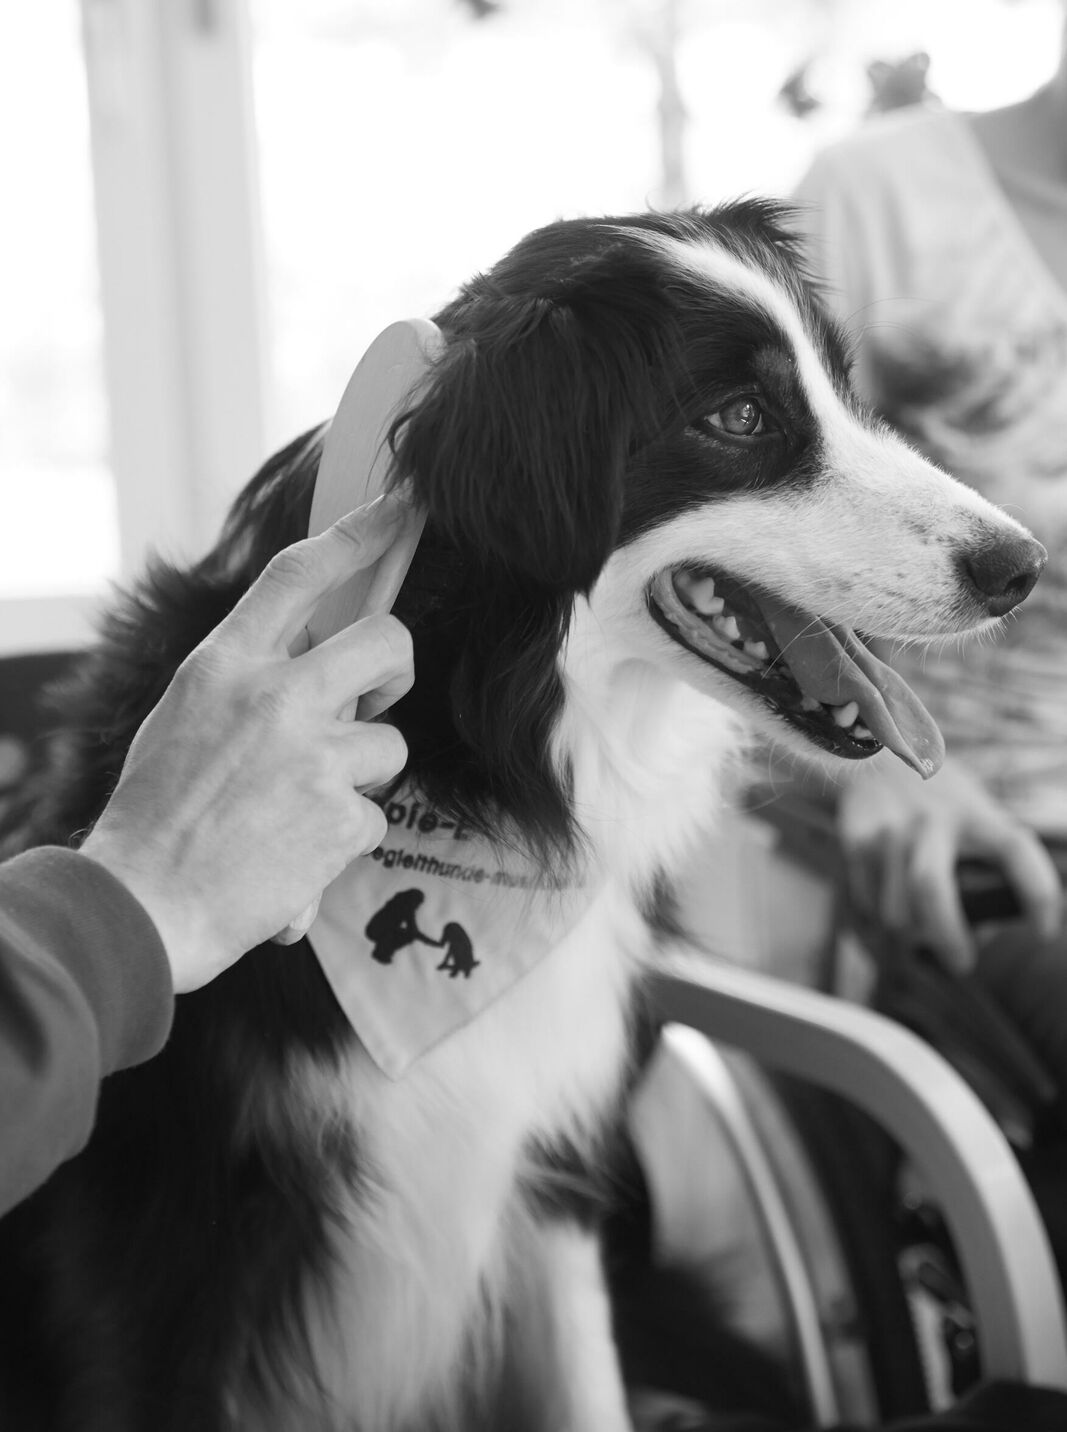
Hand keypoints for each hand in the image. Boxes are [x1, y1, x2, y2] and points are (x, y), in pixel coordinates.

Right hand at [81, 498, 413, 991]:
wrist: (144, 903)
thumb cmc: (159, 812)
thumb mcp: (188, 715)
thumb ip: (250, 680)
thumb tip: (315, 662)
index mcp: (226, 665)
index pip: (301, 575)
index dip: (359, 536)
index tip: (400, 510)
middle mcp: (276, 697)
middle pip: (386, 642)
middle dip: (395, 666)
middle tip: (379, 693)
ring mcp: (315, 756)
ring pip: (388, 742)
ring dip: (359, 775)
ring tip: (298, 808)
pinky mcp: (342, 817)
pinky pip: (375, 814)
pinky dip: (343, 838)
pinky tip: (297, 853)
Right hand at [837, 754, 1062, 972]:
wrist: (872, 755)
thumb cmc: (937, 796)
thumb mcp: (972, 810)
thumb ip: (986, 859)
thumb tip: (983, 928)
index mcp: (975, 813)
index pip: (1016, 851)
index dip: (1038, 895)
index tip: (1043, 932)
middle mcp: (931, 820)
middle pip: (929, 890)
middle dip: (946, 937)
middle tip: (963, 963)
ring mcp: (890, 830)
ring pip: (896, 910)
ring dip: (911, 933)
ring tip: (920, 929)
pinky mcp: (858, 840)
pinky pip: (869, 902)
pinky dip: (882, 914)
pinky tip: (890, 900)